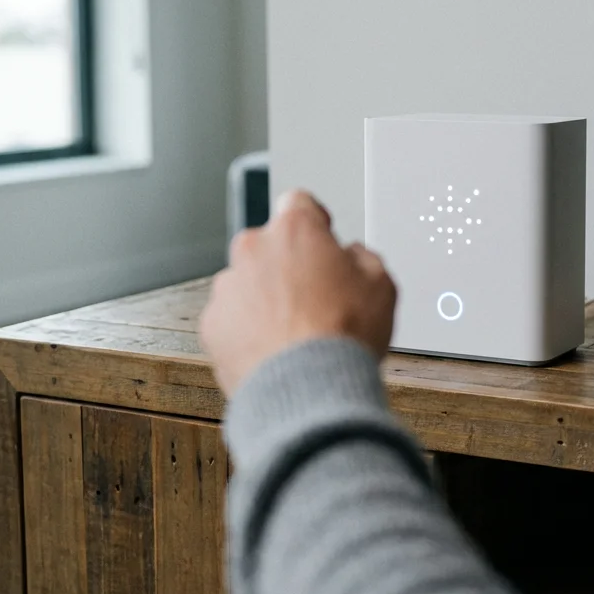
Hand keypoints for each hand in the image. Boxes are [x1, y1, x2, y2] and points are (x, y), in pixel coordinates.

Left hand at [199, 190, 397, 395]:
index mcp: (295, 230)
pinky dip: (247, 331)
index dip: (315, 223)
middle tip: (315, 297)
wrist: (307, 390)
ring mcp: (228, 287)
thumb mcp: (381, 285)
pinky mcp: (212, 325)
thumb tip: (351, 259)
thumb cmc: (342, 337)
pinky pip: (232, 319)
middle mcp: (254, 250)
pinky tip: (275, 350)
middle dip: (288, 265)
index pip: (300, 203)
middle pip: (270, 246)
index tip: (321, 239)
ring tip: (295, 333)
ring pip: (248, 283)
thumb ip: (362, 258)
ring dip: (266, 299)